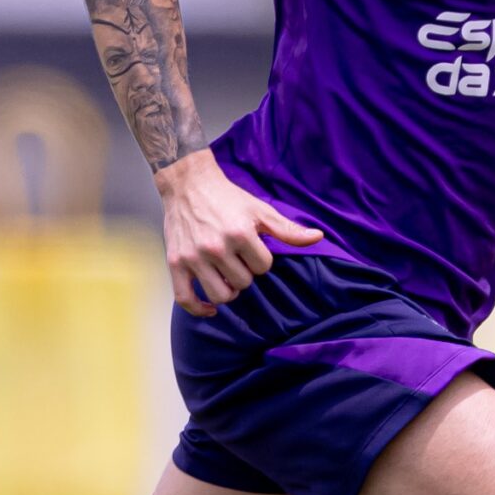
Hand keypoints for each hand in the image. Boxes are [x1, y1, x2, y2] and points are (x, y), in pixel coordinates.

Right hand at [154, 150, 320, 314]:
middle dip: (244, 274)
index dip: (261, 260)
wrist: (188, 185)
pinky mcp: (176, 263)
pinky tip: (210, 307)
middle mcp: (216, 247)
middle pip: (243, 283)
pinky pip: (186, 299)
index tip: (252, 249)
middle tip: (238, 259)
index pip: (263, 267)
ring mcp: (194, 257)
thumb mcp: (260, 210)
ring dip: (228, 290)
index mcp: (240, 233)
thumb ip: (288, 230)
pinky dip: (199, 309)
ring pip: (220, 295)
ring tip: (226, 276)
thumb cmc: (228, 198)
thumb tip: (318, 237)